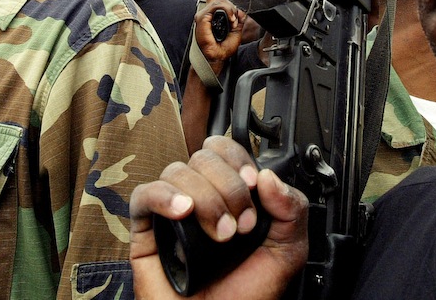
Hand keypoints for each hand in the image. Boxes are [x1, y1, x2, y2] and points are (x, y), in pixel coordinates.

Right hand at [130, 136, 308, 299]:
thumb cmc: (247, 295)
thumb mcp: (287, 251)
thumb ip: (291, 209)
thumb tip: (269, 175)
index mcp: (230, 193)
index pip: (225, 150)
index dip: (238, 159)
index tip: (253, 184)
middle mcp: (200, 196)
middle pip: (203, 157)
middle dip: (227, 187)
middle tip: (239, 225)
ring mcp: (171, 211)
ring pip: (177, 171)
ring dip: (204, 198)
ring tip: (218, 235)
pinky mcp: (146, 230)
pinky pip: (144, 195)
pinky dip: (163, 196)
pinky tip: (183, 212)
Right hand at [195, 0, 246, 69]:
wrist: (218, 57)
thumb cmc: (224, 47)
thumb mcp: (236, 30)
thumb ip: (238, 18)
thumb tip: (241, 10)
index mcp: (213, 15)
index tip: (233, 5)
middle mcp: (207, 14)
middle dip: (232, 6)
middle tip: (236, 19)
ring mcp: (204, 15)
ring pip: (219, 0)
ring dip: (230, 9)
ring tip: (233, 21)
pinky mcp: (202, 18)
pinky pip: (215, 6)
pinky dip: (226, 10)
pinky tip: (231, 20)